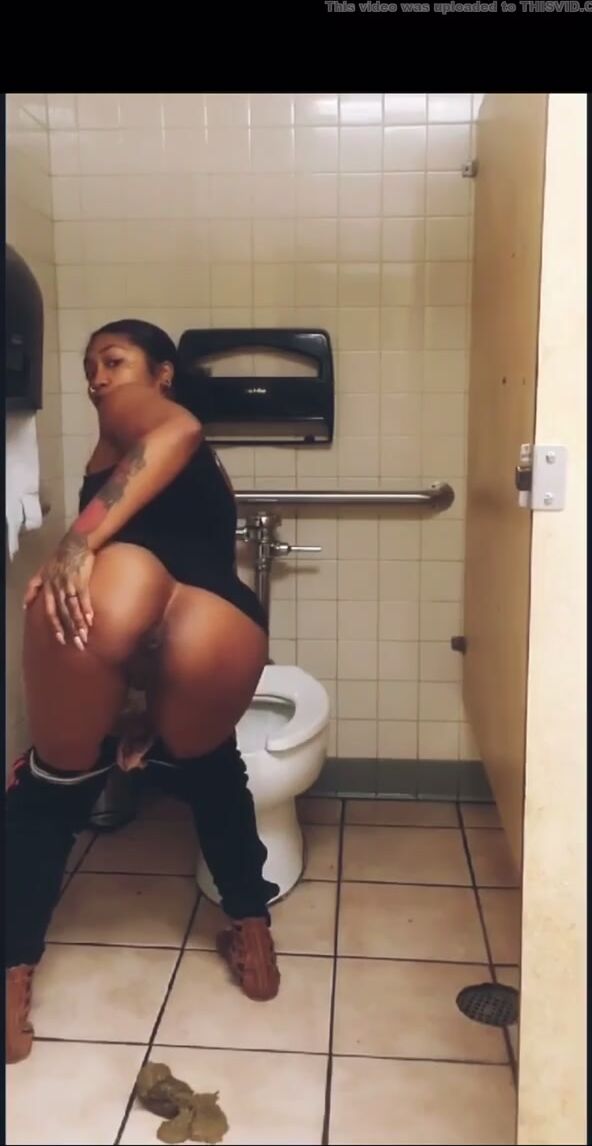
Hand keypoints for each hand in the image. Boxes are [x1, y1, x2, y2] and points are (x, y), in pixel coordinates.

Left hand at [23, 532, 94, 649]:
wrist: (74, 543)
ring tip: (85, 636)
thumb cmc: (58, 557)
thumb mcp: (41, 571)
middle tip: (78, 645)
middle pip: (63, 613)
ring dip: (79, 623)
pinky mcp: (81, 580)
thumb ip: (33, 588)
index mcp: (49, 588)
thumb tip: (24, 605)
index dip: (56, 627)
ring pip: (73, 608)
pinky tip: (91, 620)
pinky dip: (87, 609)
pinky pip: (84, 597)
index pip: (51, 612)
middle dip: (71, 631)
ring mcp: (69, 584)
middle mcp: (58, 588)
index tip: (61, 640)